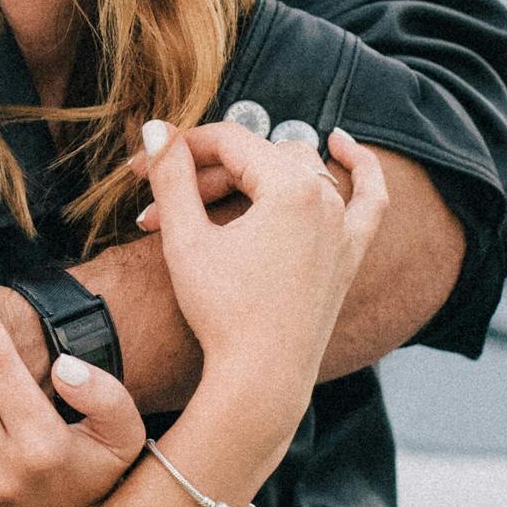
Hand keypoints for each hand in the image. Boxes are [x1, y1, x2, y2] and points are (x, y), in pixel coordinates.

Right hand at [137, 118, 387, 414]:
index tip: (139, 168)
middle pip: (256, 159)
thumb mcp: (186, 239)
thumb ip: (172, 176)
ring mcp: (344, 225)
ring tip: (203, 192)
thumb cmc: (222, 312)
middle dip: (201, 175)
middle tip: (154, 205)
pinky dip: (359, 167)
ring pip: (296, 171)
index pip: (228, 141)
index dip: (178, 149)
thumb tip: (155, 128)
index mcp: (291, 187)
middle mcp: (326, 198)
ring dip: (248, 177)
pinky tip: (340, 143)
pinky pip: (367, 197)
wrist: (260, 379)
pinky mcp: (350, 252)